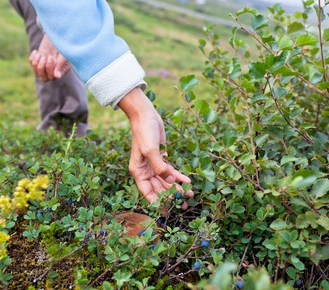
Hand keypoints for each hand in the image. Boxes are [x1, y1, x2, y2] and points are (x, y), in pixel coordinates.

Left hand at [28, 34, 70, 81]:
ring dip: (36, 64)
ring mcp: (45, 67)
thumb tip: (56, 77)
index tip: (51, 57)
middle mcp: (53, 71)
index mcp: (61, 71)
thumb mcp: (63, 55)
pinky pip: (32, 64)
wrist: (57, 35)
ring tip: (40, 54)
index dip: (49, 69)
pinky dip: (33, 58)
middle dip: (41, 68)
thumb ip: (60, 65)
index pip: (52, 77)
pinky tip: (37, 52)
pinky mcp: (38, 60)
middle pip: (43, 78)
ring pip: (36, 73)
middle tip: (45, 57)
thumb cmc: (63, 45)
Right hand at [118, 87, 192, 206]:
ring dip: (177, 188)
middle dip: (171, 197)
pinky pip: (171, 171)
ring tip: (190, 195)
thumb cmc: (144, 133)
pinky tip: (188, 181)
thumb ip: (160, 167)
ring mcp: (154, 165)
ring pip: (167, 181)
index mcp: (138, 172)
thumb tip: (170, 180)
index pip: (147, 192)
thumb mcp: (150, 151)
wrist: (146, 116)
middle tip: (184, 205)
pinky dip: (179, 176)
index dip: (157, 202)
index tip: (168, 211)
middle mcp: (146, 171)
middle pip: (159, 189)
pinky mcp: (162, 158)